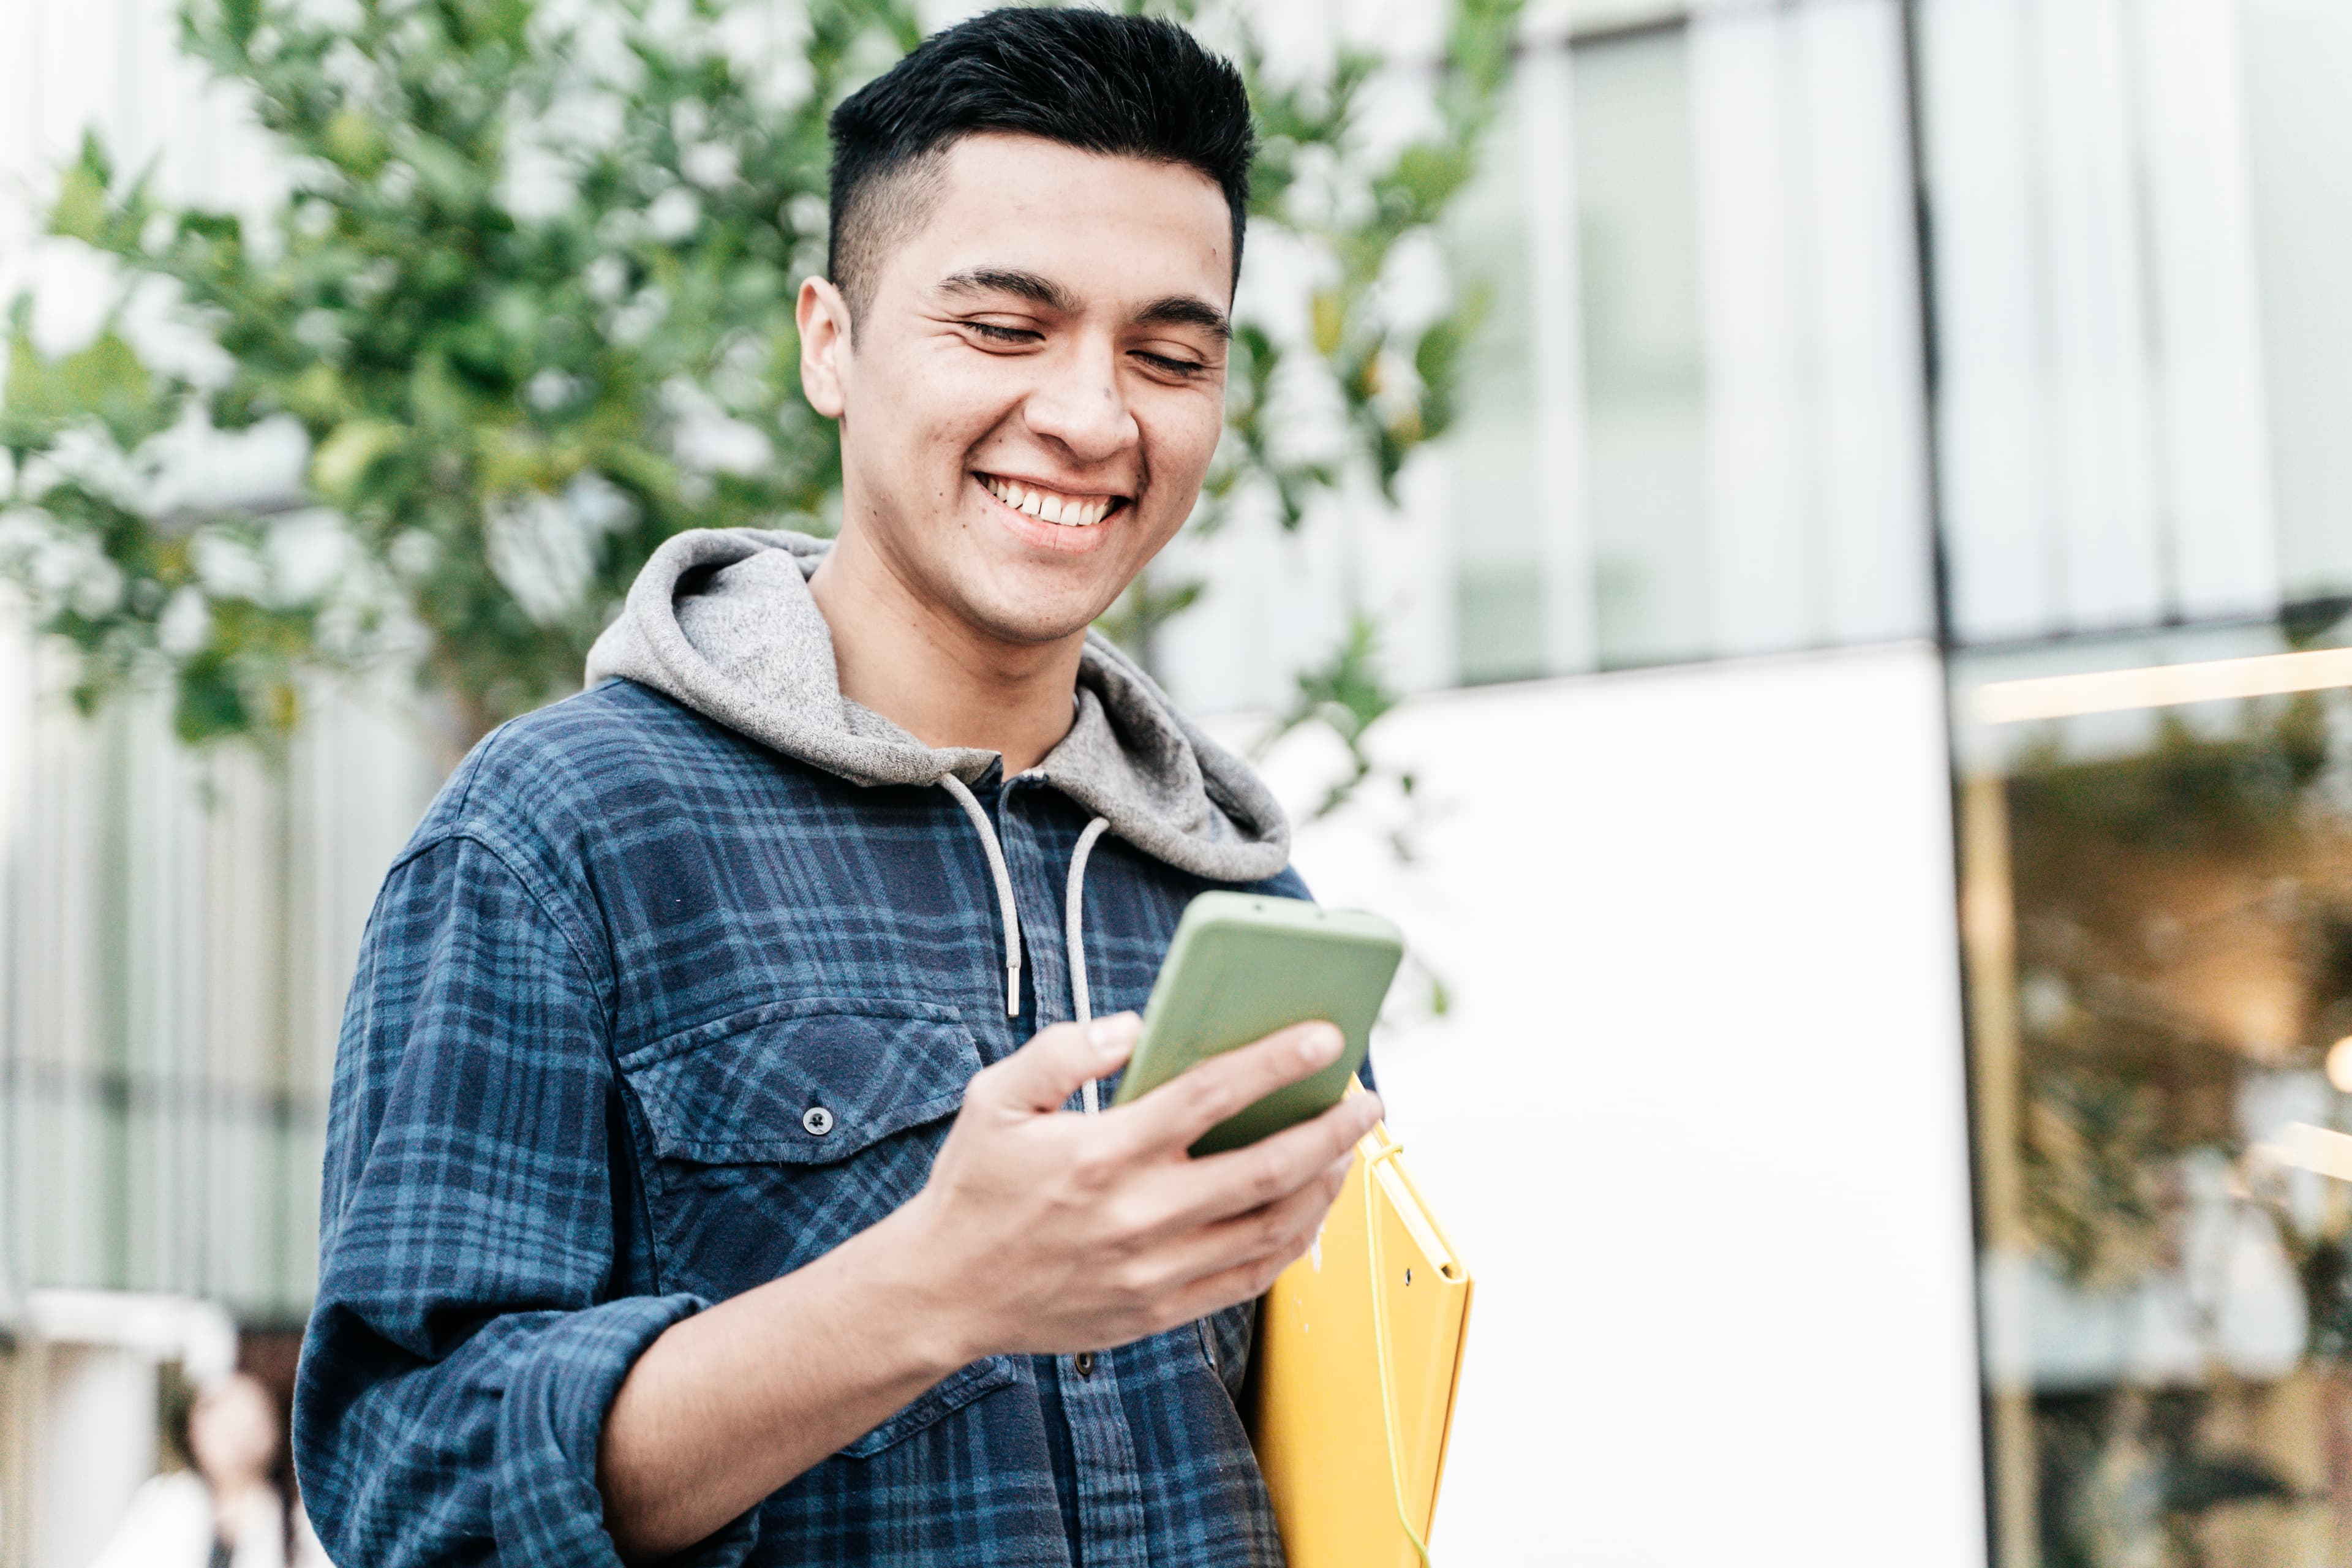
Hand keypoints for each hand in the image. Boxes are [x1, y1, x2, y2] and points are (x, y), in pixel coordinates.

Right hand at [888, 1012, 1381, 1361]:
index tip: (1327, 1037)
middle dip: (1331, 1129)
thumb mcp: (995, 1099)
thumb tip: (1134, 1026)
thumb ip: (1062, 1051)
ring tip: (1346, 1149)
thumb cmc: (975, 1187)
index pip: (1210, 1095)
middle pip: (1265, 1168)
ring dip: (1324, 1186)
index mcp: (1100, 1153)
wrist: (942, 1293)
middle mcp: (1137, 1216)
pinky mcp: (1158, 1311)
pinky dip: (1293, 1242)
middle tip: (1367, 1099)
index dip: (1277, 1062)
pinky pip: (1250, 1277)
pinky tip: (1308, 1208)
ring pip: (1271, 1228)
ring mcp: (1153, 1271)